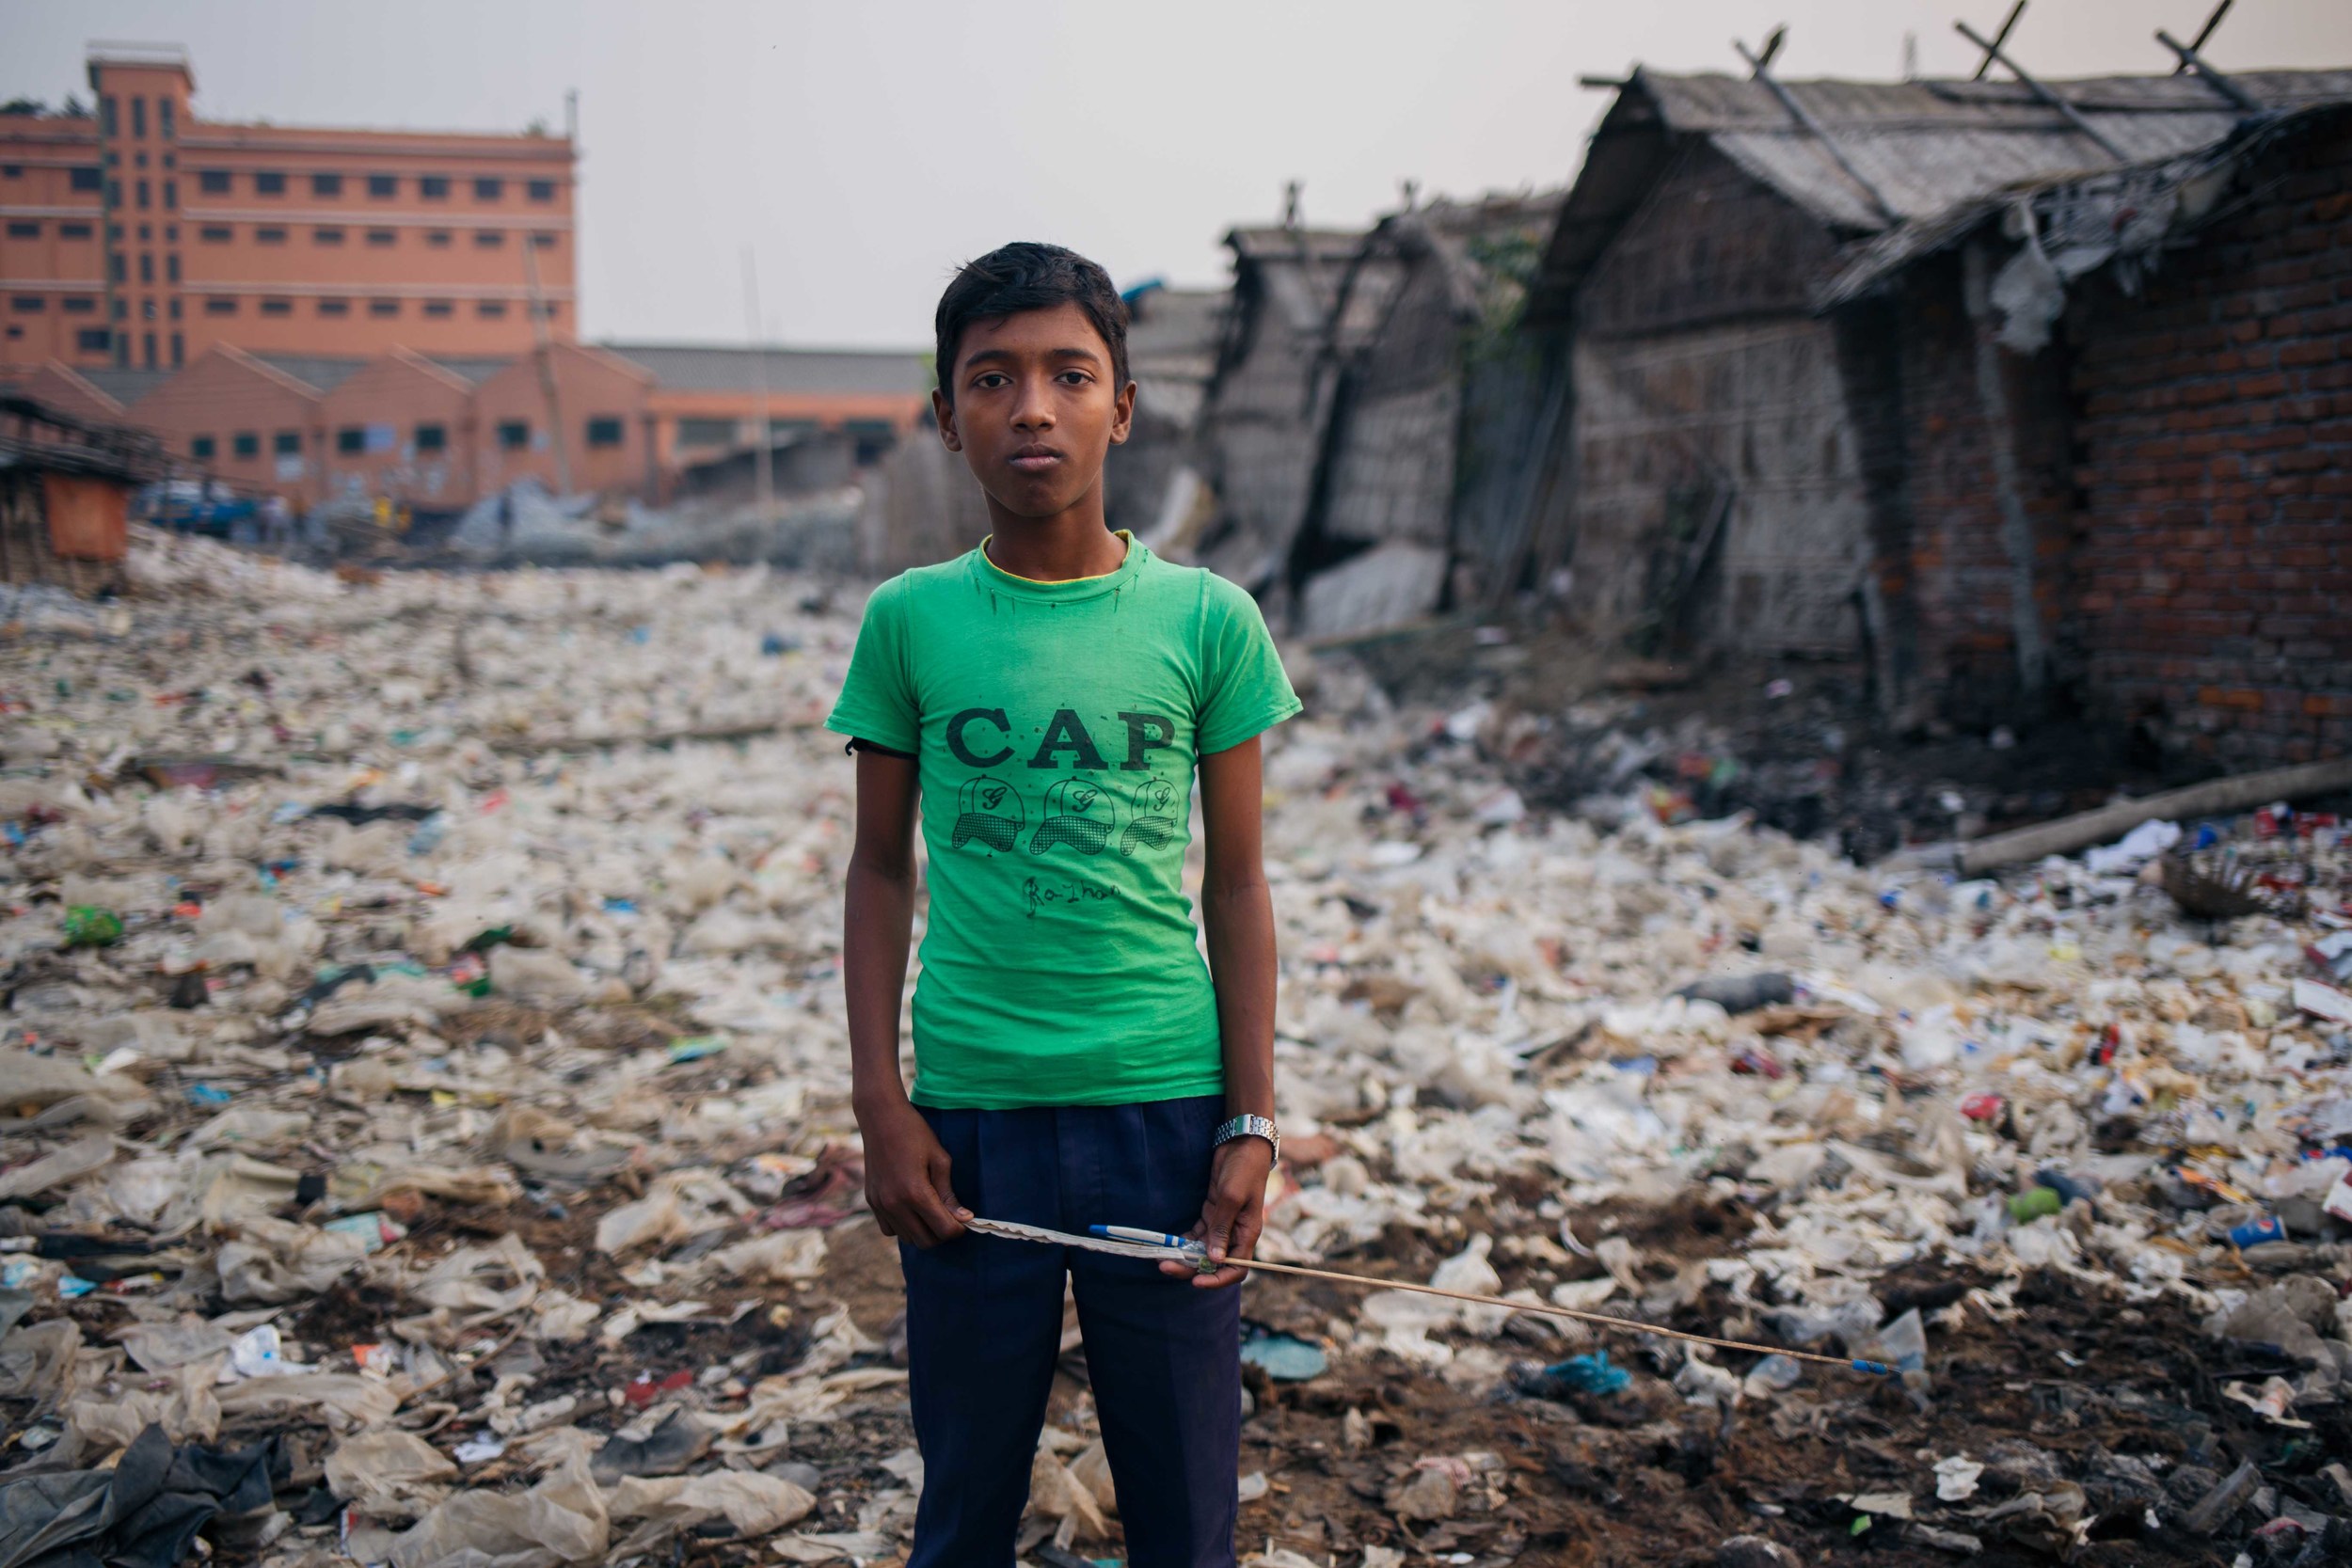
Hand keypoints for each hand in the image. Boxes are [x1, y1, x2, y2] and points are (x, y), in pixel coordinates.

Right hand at [856, 1095, 967, 1246]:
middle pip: (926, 1241)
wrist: (880, 1117)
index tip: (964, 1219)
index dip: (958, 1228)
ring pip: (907, 1238)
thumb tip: (964, 1218)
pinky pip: (890, 1230)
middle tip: (949, 1216)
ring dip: (923, 1231)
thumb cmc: (914, 1133)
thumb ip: (949, 1193)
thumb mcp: (939, 1159)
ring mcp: (880, 1205)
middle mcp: (895, 1204)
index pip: (943, 1230)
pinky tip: (911, 1210)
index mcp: (915, 1193)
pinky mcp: (871, 1202)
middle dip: (942, 1233)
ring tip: (931, 1211)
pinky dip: (903, 1227)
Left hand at [1160, 1135, 1271, 1289]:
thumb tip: (1214, 1259)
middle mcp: (1236, 1233)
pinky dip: (1184, 1241)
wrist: (1242, 1143)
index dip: (1217, 1280)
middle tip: (1166, 1267)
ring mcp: (1223, 1224)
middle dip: (1191, 1268)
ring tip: (1162, 1259)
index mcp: (1247, 1233)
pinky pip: (1198, 1234)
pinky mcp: (1212, 1213)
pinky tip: (1169, 1244)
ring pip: (1203, 1249)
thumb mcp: (1232, 1197)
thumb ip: (1222, 1228)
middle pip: (1214, 1262)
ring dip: (1184, 1256)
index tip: (1196, 1281)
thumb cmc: (1243, 1169)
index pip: (1236, 1268)